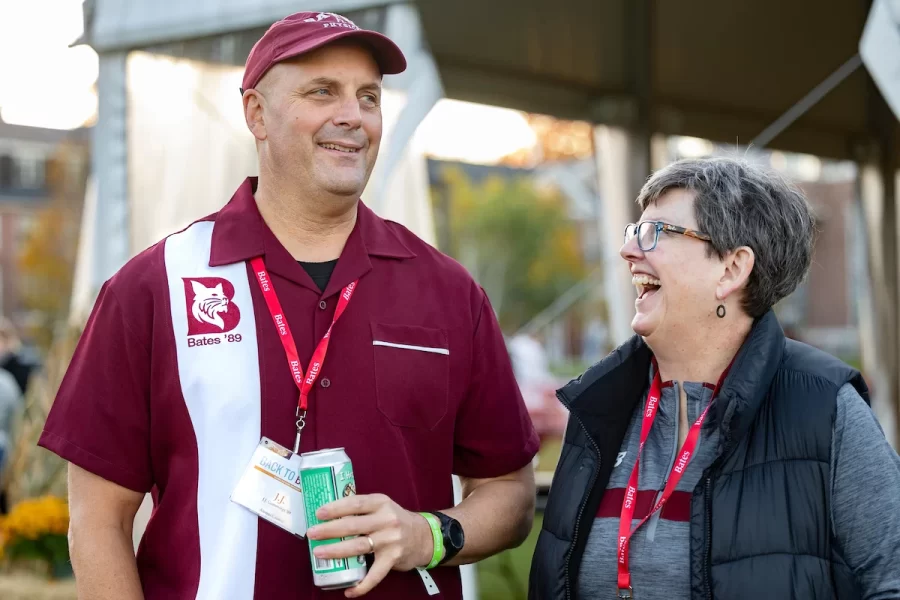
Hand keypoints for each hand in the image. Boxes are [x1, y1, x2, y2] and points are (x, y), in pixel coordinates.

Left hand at [306, 493, 434, 597]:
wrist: (423, 536)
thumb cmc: (395, 520)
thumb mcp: (382, 507)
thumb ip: (361, 509)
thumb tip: (329, 516)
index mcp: (381, 502)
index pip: (356, 503)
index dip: (336, 508)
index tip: (318, 513)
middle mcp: (387, 519)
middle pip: (353, 525)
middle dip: (330, 530)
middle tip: (312, 533)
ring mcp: (391, 539)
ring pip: (359, 546)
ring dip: (337, 551)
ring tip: (320, 553)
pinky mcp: (394, 558)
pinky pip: (375, 574)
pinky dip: (362, 585)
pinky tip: (349, 591)